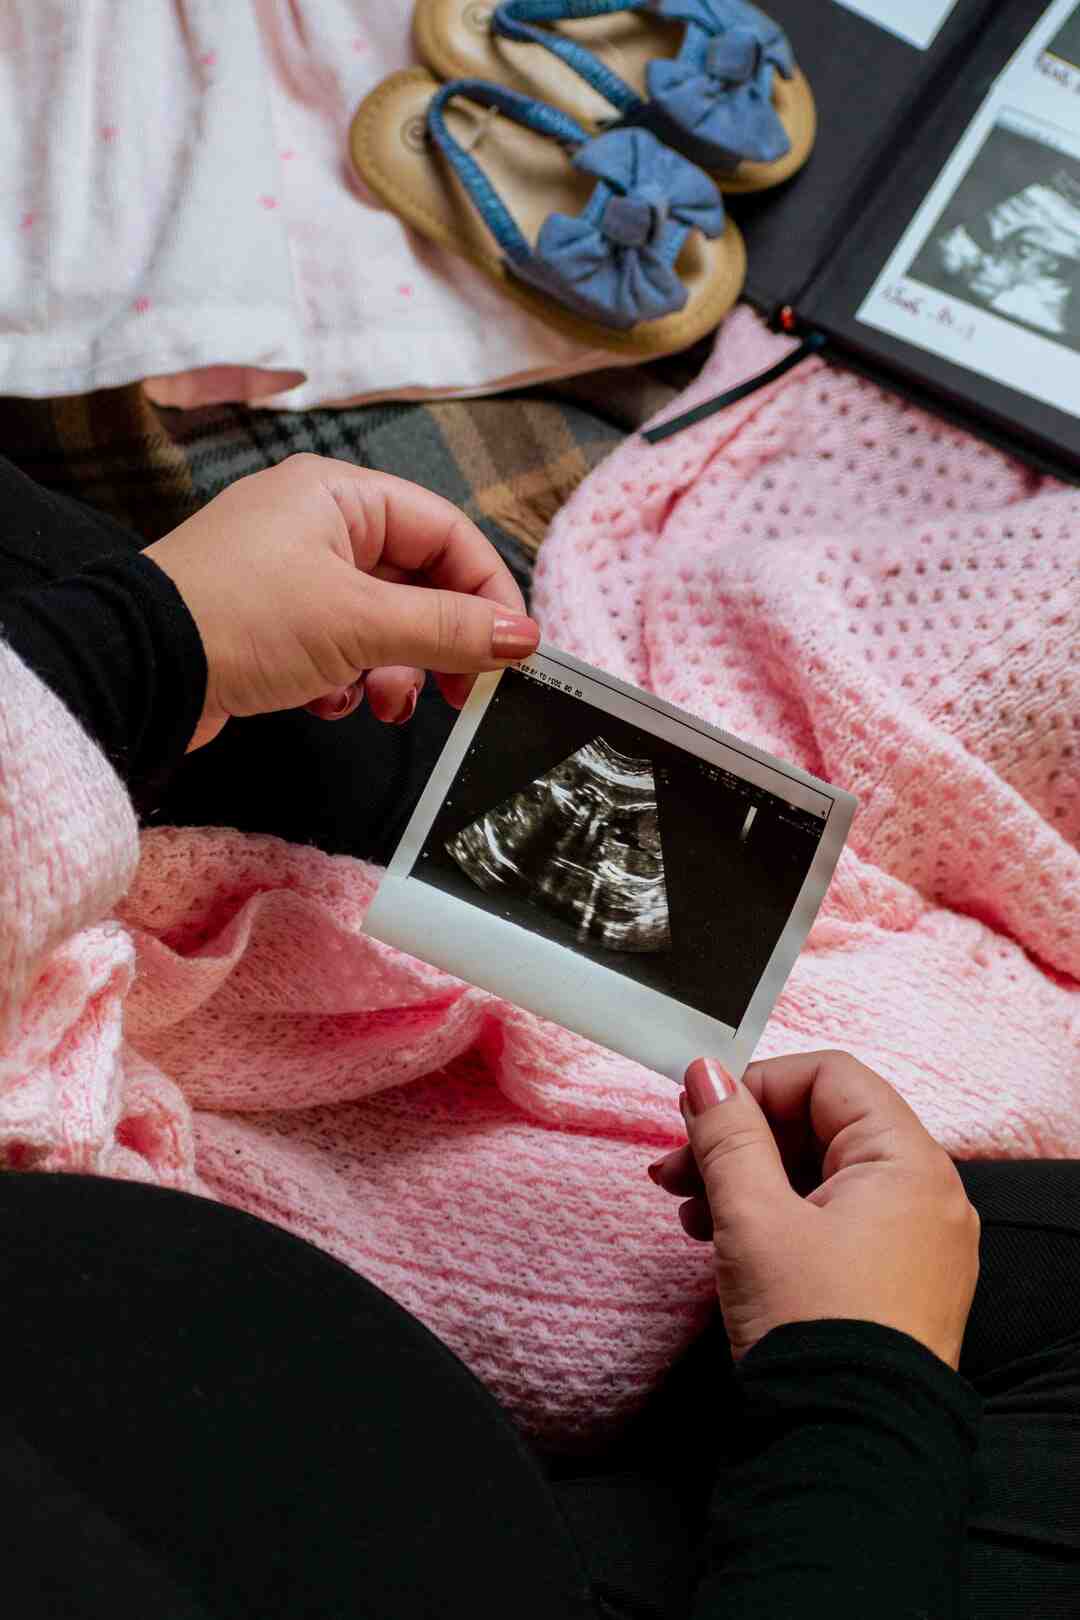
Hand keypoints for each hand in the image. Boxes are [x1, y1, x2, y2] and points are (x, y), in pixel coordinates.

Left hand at [143, 454, 538, 750]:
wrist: (136, 671)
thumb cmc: (236, 619)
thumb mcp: (359, 623)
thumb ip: (448, 629)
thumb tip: (521, 637)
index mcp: (339, 495)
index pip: (445, 532)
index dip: (487, 590)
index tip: (512, 649)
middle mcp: (316, 525)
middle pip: (416, 580)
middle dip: (437, 640)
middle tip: (459, 689)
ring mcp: (291, 575)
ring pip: (380, 622)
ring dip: (393, 669)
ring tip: (383, 703)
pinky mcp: (270, 623)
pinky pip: (339, 648)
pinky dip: (346, 681)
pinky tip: (328, 701)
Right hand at [649, 1051, 979, 1367]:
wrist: (843, 1445)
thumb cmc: (814, 1332)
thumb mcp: (753, 1217)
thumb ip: (728, 1134)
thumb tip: (709, 1075)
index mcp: (908, 1164)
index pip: (830, 1077)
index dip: (758, 1085)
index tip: (703, 1111)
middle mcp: (925, 1195)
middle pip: (823, 1125)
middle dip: (743, 1140)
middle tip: (681, 1165)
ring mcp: (914, 1241)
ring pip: (822, 1175)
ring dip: (750, 1180)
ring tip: (691, 1212)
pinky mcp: (894, 1280)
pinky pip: (835, 1220)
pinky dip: (779, 1217)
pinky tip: (724, 1240)